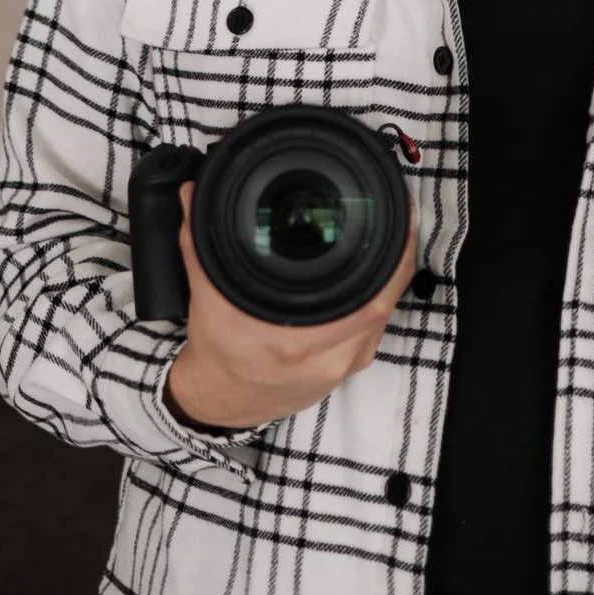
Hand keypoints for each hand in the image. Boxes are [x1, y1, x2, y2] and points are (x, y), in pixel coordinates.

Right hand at [163, 179, 418, 430]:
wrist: (224, 399)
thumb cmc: (220, 351)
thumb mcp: (206, 293)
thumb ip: (199, 240)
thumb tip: (194, 195)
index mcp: (292, 340)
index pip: (365, 296)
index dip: (389, 253)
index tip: (393, 215)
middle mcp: (325, 356)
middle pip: (385, 298)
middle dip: (397, 251)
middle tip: (399, 211)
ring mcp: (342, 364)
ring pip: (386, 311)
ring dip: (392, 272)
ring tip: (393, 231)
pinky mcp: (350, 366)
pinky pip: (379, 324)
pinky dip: (382, 293)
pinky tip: (377, 268)